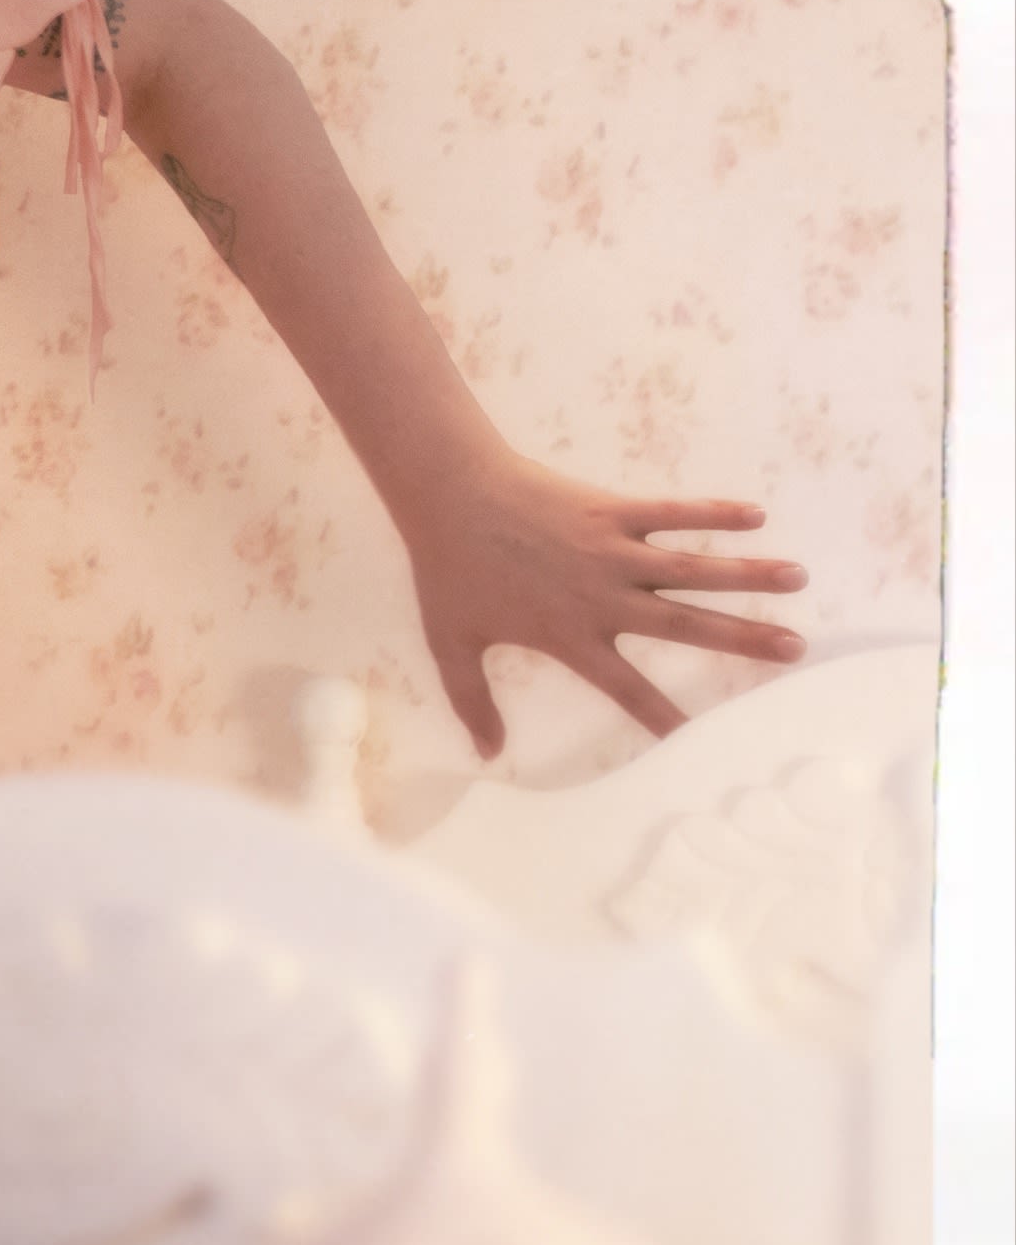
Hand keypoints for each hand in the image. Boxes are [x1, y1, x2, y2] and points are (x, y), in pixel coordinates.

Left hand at [398, 447, 809, 756]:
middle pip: (682, 625)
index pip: (626, 687)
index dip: (665, 717)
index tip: (707, 742)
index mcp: (569, 635)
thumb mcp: (451, 642)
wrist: (446, 494)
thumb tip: (486, 751)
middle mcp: (601, 596)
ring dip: (744, 573)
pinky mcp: (609, 510)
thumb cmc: (447, 569)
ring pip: (690, 566)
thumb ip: (471, 699)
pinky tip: (756, 515)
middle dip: (740, 639)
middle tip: (794, 651)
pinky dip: (712, 513)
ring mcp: (610, 550)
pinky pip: (670, 512)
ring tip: (797, 579)